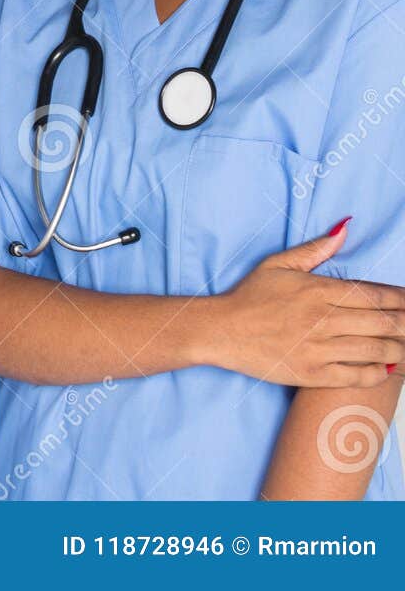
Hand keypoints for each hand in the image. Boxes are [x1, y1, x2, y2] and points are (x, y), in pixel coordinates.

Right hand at [210, 219, 404, 387]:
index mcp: (318, 290)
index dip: (401, 299)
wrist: (220, 330)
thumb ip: (315, 249)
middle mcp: (323, 319)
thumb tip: (345, 229)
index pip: (375, 295)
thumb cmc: (248, 297)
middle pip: (384, 323)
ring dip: (399, 350)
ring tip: (403, 347)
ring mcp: (319, 348)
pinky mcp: (312, 373)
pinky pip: (357, 376)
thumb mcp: (278, 264)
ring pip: (377, 350)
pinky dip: (377, 373)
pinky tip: (383, 367)